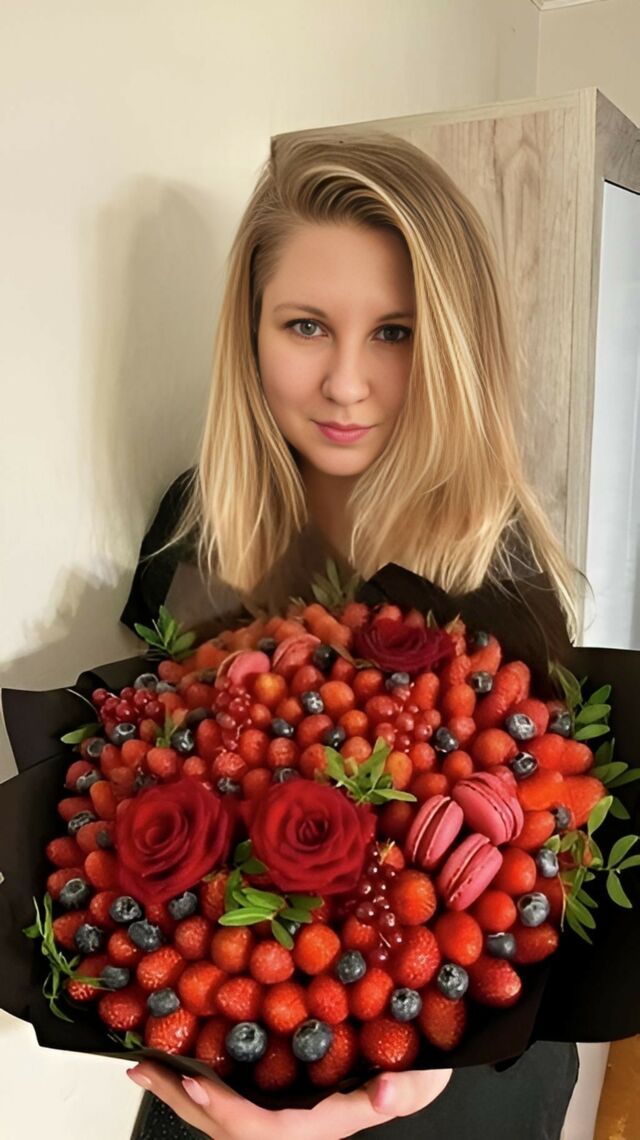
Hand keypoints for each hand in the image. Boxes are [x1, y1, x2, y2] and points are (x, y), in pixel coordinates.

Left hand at [126, 1062, 451, 1138]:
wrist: (412, 1078)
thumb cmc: (414, 1076)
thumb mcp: (422, 1078)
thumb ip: (406, 1089)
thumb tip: (386, 1092)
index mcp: (316, 1127)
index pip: (260, 1130)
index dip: (223, 1110)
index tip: (193, 1078)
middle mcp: (291, 1129)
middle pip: (224, 1128)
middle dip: (180, 1100)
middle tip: (143, 1067)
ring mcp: (282, 1120)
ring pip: (221, 1119)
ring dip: (181, 1093)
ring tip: (148, 1065)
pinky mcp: (278, 1107)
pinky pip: (231, 1104)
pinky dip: (201, 1087)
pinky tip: (185, 1064)